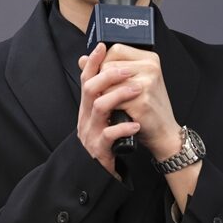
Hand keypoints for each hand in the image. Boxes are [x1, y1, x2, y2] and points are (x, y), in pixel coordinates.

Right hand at [77, 43, 141, 175]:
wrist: (100, 175)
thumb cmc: (107, 145)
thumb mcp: (105, 119)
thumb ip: (107, 99)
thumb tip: (114, 74)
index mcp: (87, 109)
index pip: (86, 79)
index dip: (93, 62)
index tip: (103, 46)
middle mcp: (85, 119)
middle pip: (90, 88)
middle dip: (108, 75)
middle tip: (128, 69)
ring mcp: (90, 134)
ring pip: (99, 108)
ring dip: (119, 95)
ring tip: (136, 90)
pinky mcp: (98, 151)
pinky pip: (109, 135)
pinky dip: (123, 127)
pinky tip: (136, 124)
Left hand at [100, 43, 180, 158]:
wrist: (163, 131)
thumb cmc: (147, 107)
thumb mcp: (128, 83)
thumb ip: (107, 68)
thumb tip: (82, 59)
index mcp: (149, 58)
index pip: (115, 50)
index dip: (104, 64)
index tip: (105, 78)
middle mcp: (150, 67)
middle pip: (108, 66)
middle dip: (103, 83)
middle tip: (111, 95)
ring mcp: (147, 83)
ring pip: (108, 84)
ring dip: (106, 97)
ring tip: (117, 105)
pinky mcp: (142, 100)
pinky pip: (113, 101)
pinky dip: (113, 110)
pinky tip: (121, 113)